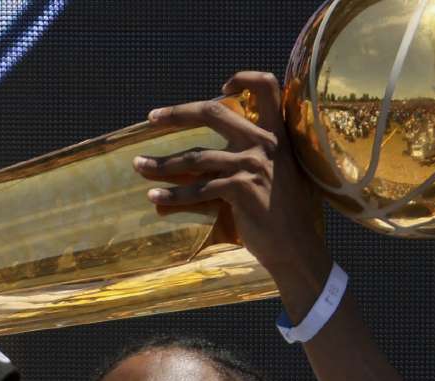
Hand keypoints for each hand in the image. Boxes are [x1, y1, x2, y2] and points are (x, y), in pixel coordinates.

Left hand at [135, 71, 327, 276]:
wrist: (296, 248)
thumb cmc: (281, 215)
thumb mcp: (270, 177)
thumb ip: (242, 163)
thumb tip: (200, 163)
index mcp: (277, 135)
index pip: (268, 87)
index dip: (244, 78)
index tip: (221, 86)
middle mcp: (266, 143)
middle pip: (215, 112)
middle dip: (178, 113)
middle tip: (152, 118)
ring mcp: (253, 165)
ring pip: (196, 157)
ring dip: (163, 163)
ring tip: (139, 165)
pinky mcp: (241, 188)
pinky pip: (198, 189)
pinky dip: (173, 195)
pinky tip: (155, 197)